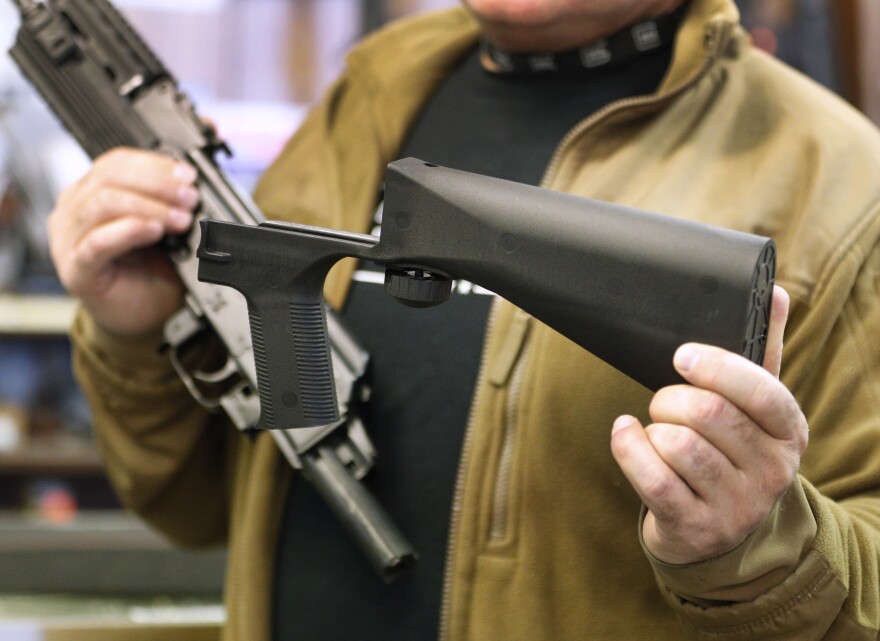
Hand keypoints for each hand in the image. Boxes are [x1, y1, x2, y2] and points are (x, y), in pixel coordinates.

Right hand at [48, 148, 197, 335]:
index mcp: (90, 193)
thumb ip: (165, 201)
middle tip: (189, 197)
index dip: (155, 165)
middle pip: (109, 178)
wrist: (143, 315)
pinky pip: (98, 242)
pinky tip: (154, 231)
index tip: (188, 175)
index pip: (116, 162)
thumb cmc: (149, 271)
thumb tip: (189, 181)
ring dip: (150, 206)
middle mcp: (73, 210)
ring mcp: (69, 239)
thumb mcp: (161, 227)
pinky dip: (130, 231)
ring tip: (180, 219)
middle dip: (157, 184)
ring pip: (103, 203)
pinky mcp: (76, 268)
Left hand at [610, 286, 807, 563]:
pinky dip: (628, 447)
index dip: (716, 367)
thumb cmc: (732, 452)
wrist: (718, 534)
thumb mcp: (755, 408)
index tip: (682, 355)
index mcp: (790, 432)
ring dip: (653, 428)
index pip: (760, 389)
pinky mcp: (695, 527)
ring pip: (677, 444)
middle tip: (663, 402)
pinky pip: (652, 477)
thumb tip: (775, 290)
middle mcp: (771, 472)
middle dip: (670, 398)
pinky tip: (625, 434)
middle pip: (708, 413)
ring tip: (656, 429)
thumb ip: (762, 351)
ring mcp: (735, 506)